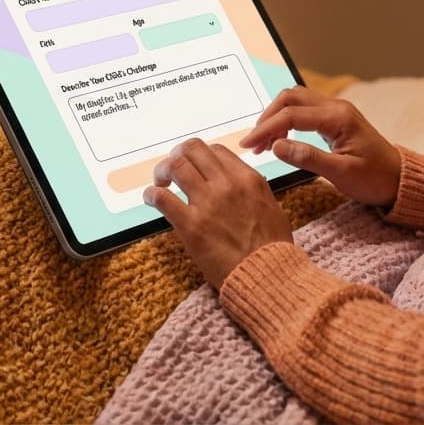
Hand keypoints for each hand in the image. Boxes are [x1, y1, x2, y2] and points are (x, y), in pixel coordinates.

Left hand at [143, 138, 293, 288]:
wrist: (265, 275)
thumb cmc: (272, 248)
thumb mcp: (272, 207)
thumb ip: (254, 190)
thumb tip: (242, 184)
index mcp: (247, 179)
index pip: (216, 150)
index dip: (201, 156)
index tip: (195, 167)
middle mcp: (227, 185)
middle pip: (192, 149)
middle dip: (177, 155)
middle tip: (172, 169)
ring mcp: (207, 203)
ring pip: (176, 166)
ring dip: (163, 170)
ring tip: (161, 182)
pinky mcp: (191, 225)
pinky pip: (162, 198)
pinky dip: (152, 194)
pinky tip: (151, 198)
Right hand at [238, 87, 401, 207]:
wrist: (399, 180)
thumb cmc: (375, 179)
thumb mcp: (341, 174)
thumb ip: (307, 157)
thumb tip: (276, 145)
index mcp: (339, 118)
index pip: (292, 115)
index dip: (266, 128)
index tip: (248, 145)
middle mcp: (337, 108)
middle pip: (291, 98)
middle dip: (268, 118)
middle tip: (254, 144)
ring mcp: (336, 112)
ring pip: (296, 101)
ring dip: (276, 117)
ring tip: (264, 144)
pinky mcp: (335, 120)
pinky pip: (305, 111)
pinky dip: (287, 121)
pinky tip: (280, 139)